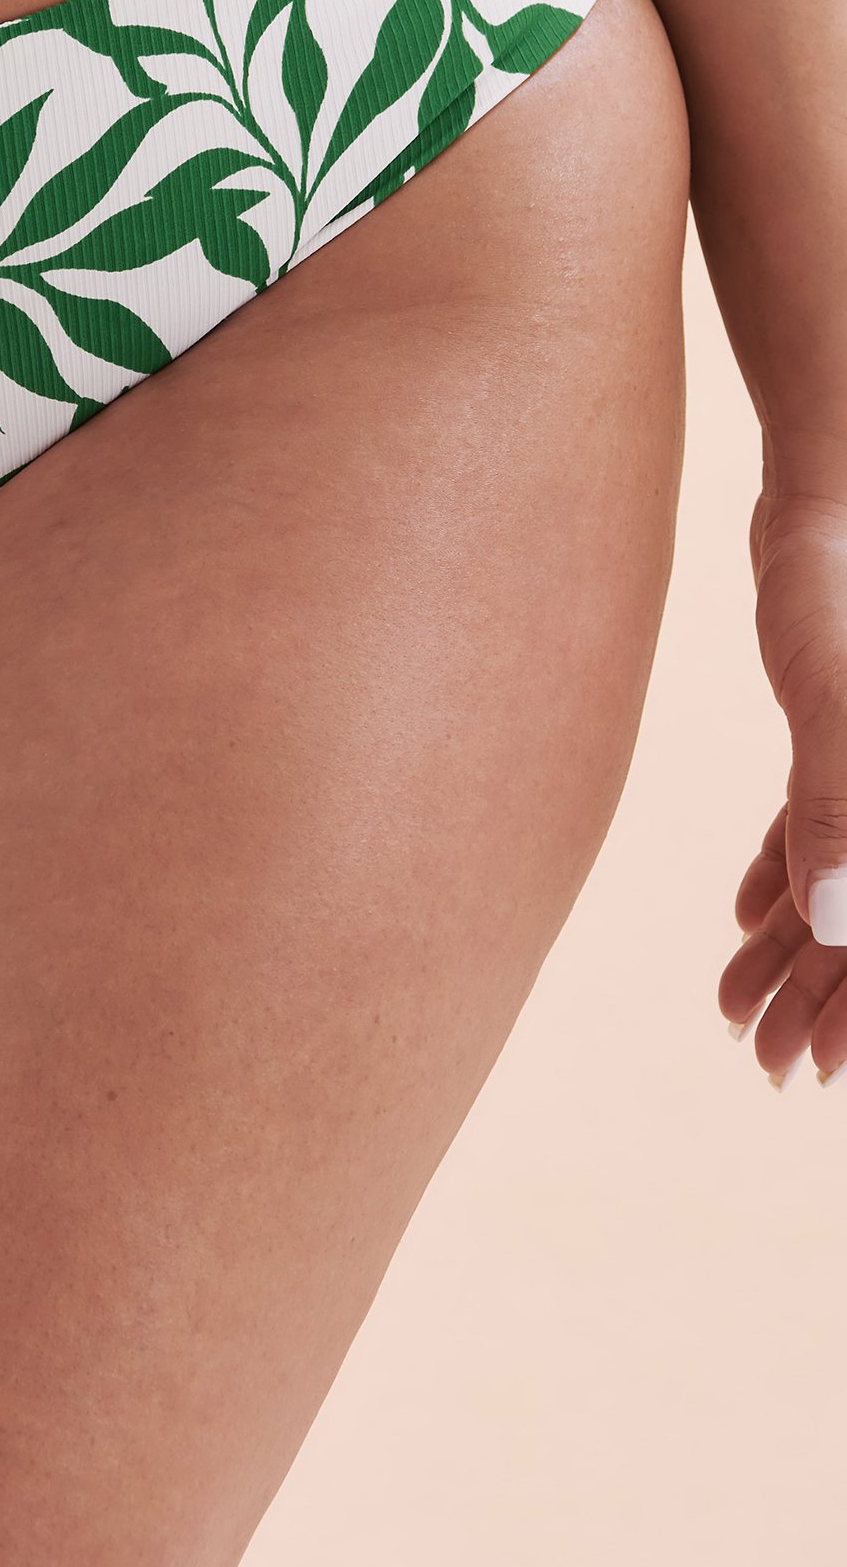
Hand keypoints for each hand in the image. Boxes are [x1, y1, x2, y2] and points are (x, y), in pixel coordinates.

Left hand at [720, 487, 846, 1087]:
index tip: (818, 1071)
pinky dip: (784, 873)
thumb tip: (838, 923)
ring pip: (843, 879)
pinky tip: (739, 919)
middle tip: (758, 1061)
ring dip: (793, 948)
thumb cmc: (835, 588)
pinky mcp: (844, 730)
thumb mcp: (834, 704)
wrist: (828, 495)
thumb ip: (837, 809)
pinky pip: (823, 822)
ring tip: (730, 1009)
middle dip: (822, 997)